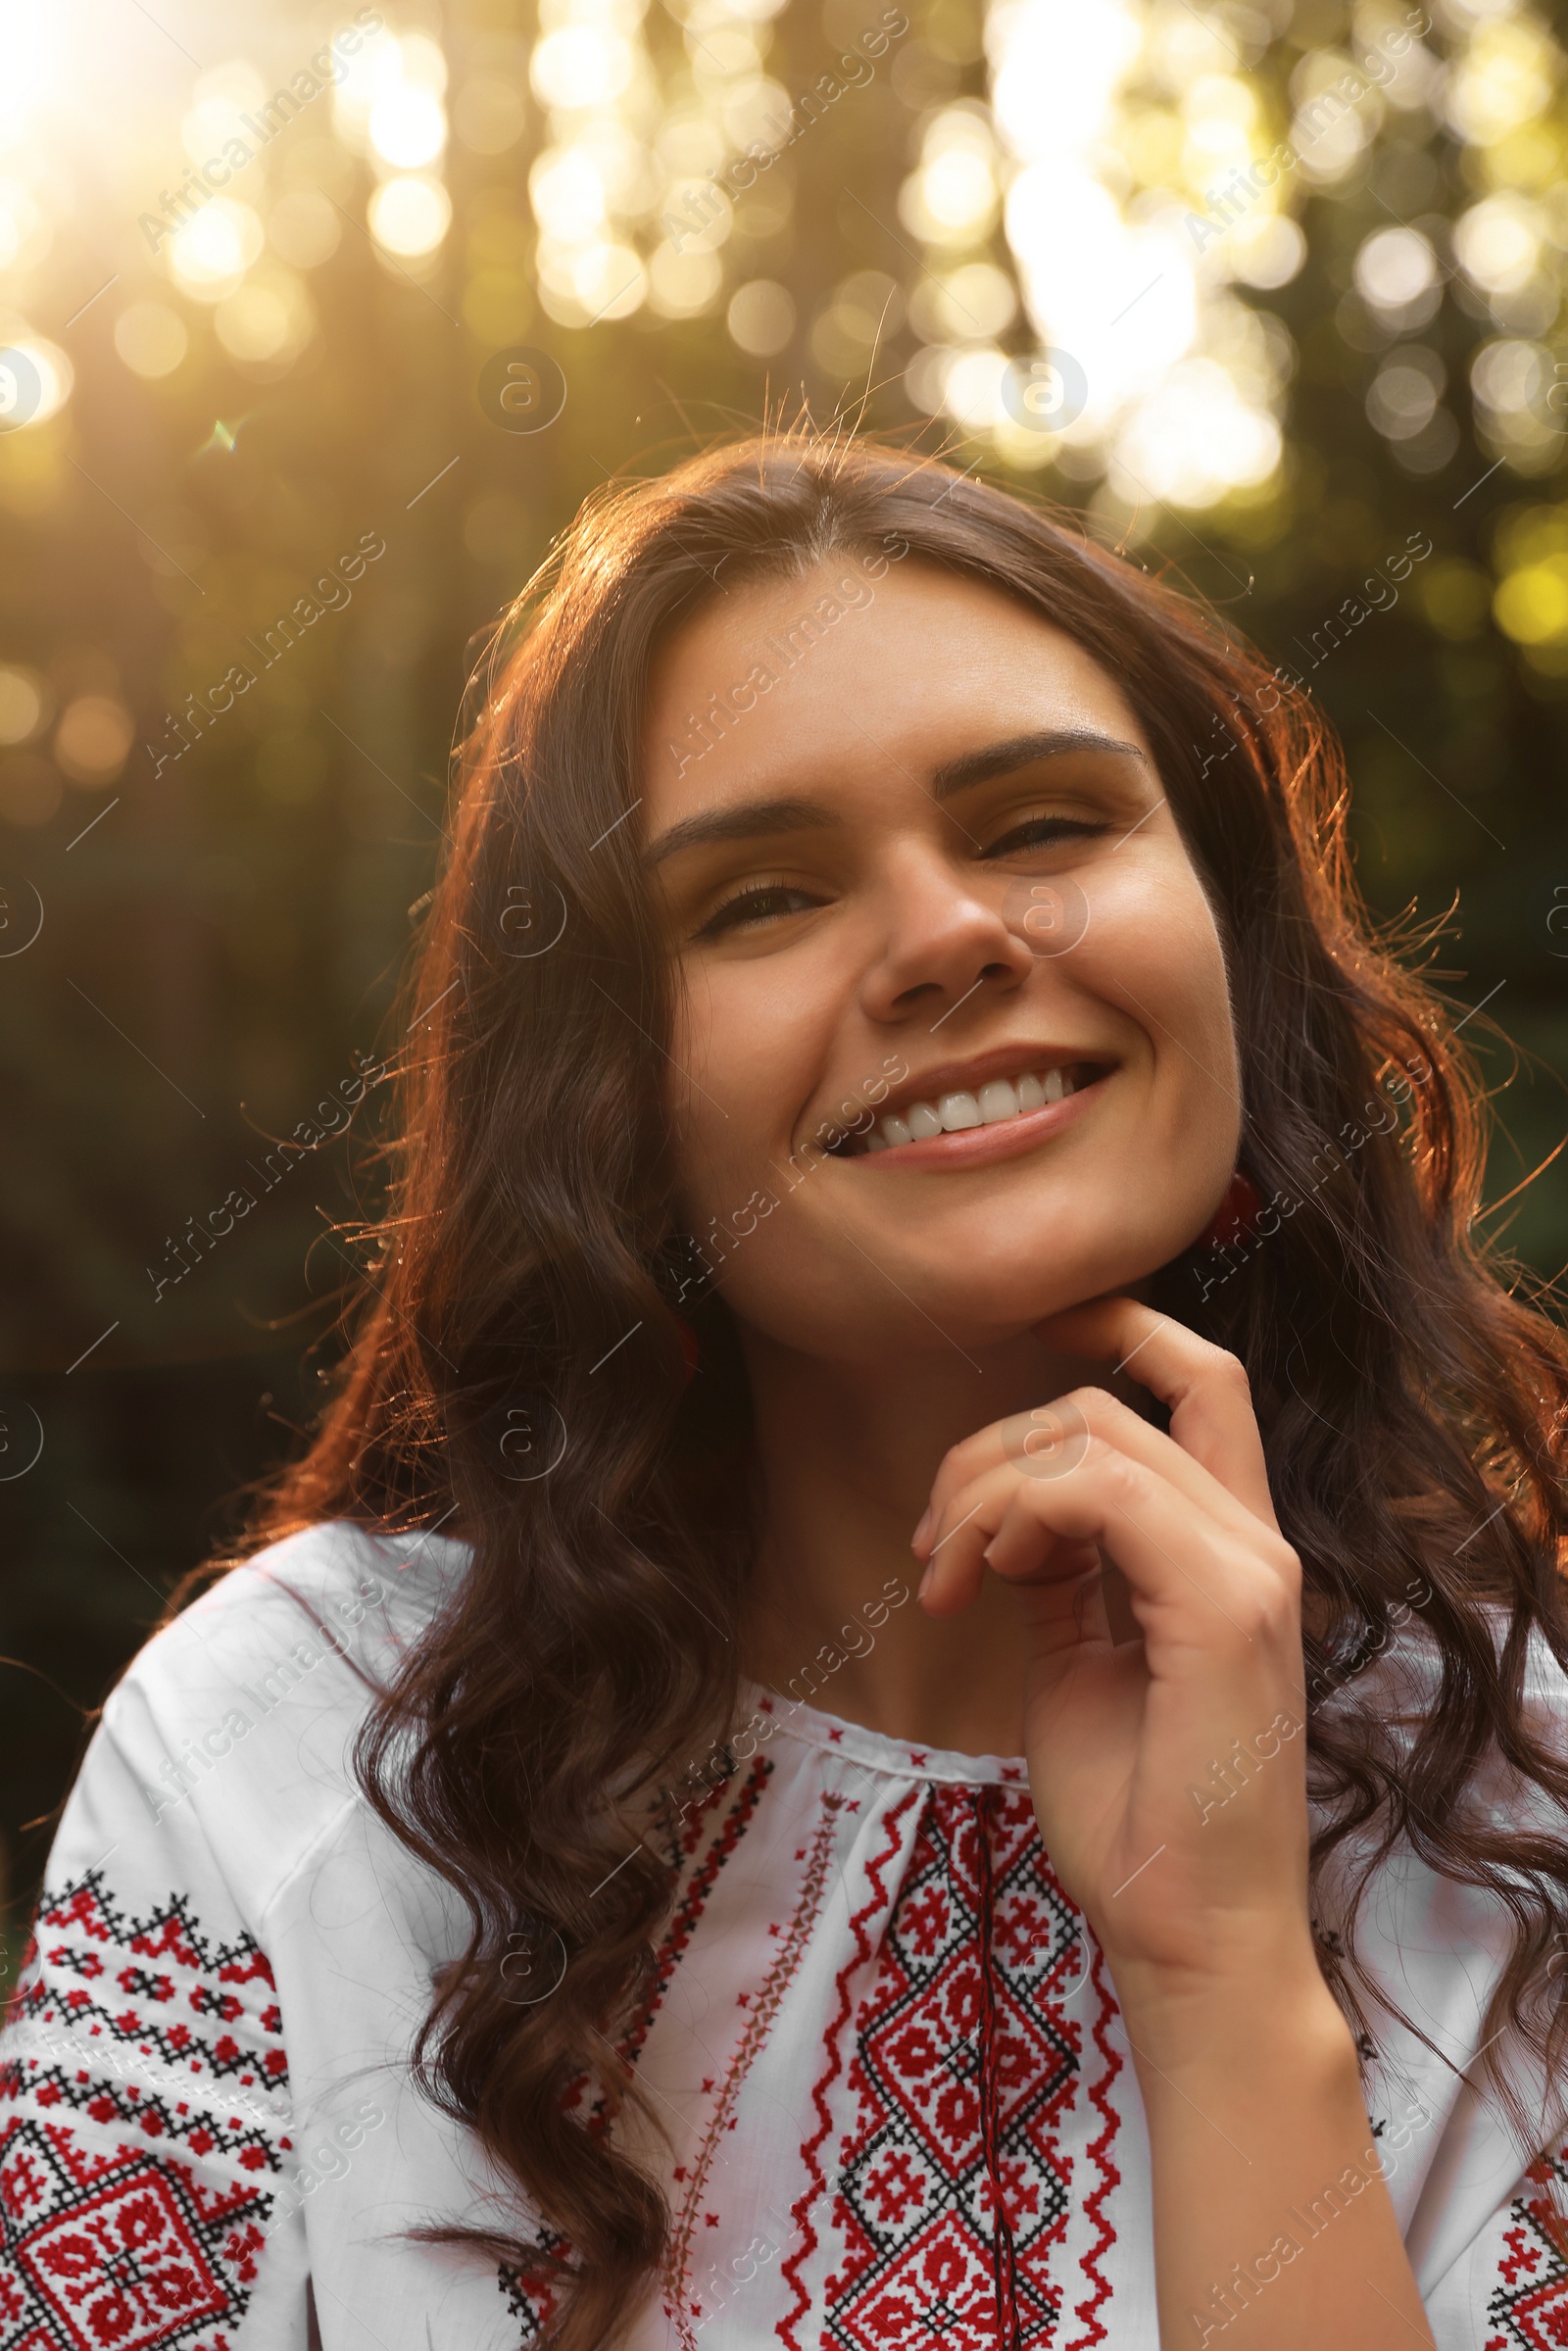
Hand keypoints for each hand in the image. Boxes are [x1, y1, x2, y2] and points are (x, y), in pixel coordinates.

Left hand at [913, 1297, 1316, 2012]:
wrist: (1192, 1941)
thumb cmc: (1137, 1823)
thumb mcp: (1080, 1667)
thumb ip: (1065, 1580)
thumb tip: (1016, 1521)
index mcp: (1231, 1552)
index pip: (1201, 1383)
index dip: (1122, 1327)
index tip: (1030, 1331)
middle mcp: (1255, 1544)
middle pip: (1110, 1402)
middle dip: (990, 1447)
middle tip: (933, 1546)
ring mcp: (1248, 1570)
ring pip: (1095, 1432)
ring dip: (986, 1484)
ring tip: (947, 1573)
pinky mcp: (1224, 1606)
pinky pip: (1101, 1490)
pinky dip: (1014, 1511)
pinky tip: (977, 1577)